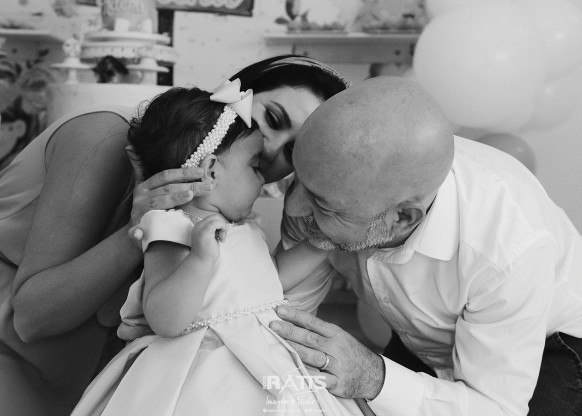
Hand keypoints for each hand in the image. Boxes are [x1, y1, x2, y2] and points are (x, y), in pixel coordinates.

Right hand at [126, 146, 214, 239]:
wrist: (135, 235)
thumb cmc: (145, 209)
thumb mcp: (142, 189)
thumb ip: (141, 170)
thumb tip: (131, 148)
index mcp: (144, 187)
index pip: (165, 176)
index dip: (182, 173)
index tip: (201, 172)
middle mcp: (141, 198)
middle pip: (167, 189)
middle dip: (189, 186)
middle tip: (207, 186)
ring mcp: (138, 213)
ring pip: (158, 203)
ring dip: (174, 198)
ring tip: (190, 194)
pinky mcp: (135, 231)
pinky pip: (136, 231)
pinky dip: (137, 231)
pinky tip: (143, 230)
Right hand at [190, 214, 228, 262]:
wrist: (203, 261)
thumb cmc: (208, 252)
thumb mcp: (211, 237)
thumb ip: (214, 230)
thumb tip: (223, 224)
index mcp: (199, 227)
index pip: (212, 218)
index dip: (219, 224)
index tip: (220, 235)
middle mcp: (198, 226)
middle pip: (214, 216)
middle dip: (222, 225)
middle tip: (222, 236)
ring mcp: (200, 228)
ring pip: (216, 218)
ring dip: (223, 227)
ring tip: (221, 238)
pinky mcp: (205, 232)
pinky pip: (217, 222)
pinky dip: (223, 228)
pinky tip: (222, 238)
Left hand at [270, 306, 384, 399]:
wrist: (374, 374)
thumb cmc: (350, 352)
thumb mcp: (339, 337)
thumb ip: (319, 331)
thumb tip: (294, 321)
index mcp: (335, 334)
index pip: (312, 322)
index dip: (295, 315)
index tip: (280, 310)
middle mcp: (336, 348)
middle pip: (309, 338)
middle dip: (290, 331)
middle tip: (273, 325)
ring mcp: (337, 366)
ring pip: (312, 357)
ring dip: (294, 350)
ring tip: (278, 343)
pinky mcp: (338, 383)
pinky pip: (320, 379)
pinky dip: (307, 374)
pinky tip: (295, 370)